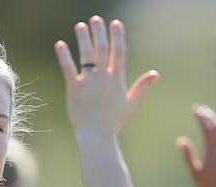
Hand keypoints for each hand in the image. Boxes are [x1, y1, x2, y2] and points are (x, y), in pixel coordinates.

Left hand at [54, 16, 158, 140]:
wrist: (96, 138)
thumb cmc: (113, 122)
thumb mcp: (131, 104)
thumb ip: (142, 87)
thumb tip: (155, 74)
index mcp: (117, 80)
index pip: (119, 52)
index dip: (117, 36)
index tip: (115, 23)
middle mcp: (104, 79)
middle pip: (102, 49)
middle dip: (99, 32)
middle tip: (96, 19)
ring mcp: (89, 83)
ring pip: (86, 56)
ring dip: (83, 39)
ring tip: (80, 26)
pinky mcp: (74, 89)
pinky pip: (68, 69)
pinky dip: (64, 56)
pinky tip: (59, 44)